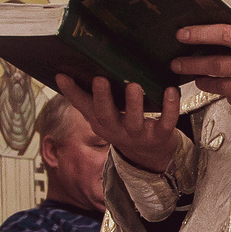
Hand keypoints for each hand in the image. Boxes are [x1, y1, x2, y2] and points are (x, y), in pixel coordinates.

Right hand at [57, 74, 179, 173]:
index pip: (83, 106)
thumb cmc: (123, 126)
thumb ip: (84, 98)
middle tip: (100, 80)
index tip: (62, 75)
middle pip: (106, 116)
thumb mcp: (102, 116)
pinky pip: (166, 122)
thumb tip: (60, 74)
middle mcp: (117, 130)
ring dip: (134, 104)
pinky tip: (171, 91)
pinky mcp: (160, 136)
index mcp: (101, 122)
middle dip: (103, 98)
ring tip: (134, 86)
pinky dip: (170, 108)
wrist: (151, 157)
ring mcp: (139, 135)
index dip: (71, 92)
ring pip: (134, 122)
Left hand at [170, 14, 230, 116]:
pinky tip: (226, 90)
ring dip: (205, 82)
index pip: (225, 36)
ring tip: (197, 78)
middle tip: (177, 63)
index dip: (200, 34)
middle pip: (217, 66)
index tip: (183, 35)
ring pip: (223, 87)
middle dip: (192, 64)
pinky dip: (228, 96)